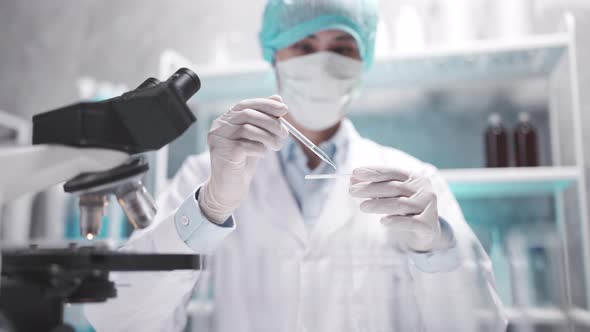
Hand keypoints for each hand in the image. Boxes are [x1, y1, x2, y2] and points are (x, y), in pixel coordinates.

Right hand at [199, 95, 288, 222]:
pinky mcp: (223, 153)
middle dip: (271, 122)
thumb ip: (264, 119)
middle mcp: (219, 126)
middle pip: (247, 114)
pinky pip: (247, 145)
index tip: (284, 109)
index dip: (266, 104)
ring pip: (248, 129)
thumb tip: (278, 99)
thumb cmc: (244, 161)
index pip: (245, 104)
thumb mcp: (256, 137)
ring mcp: (219, 139)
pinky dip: (260, 149)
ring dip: (269, 137)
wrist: (230, 187)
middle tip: (284, 133)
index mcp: (226, 119)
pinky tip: (262, 154)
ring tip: (276, 146)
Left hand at [349, 166, 444, 251]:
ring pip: (401, 204)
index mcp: (414, 178)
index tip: (355, 173)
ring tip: (362, 207)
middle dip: (371, 188)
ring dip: (379, 204)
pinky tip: (383, 222)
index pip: (392, 172)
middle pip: (394, 187)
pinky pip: (411, 222)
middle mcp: (424, 190)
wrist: (427, 232)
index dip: (374, 172)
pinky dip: (396, 221)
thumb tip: (352, 179)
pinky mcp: (428, 225)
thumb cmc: (405, 210)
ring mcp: (428, 207)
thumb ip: (374, 188)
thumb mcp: (389, 196)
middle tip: (352, 191)